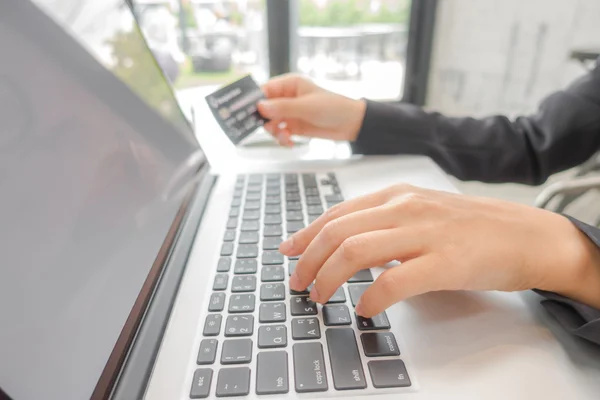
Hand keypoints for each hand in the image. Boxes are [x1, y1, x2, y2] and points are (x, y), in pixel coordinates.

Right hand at [257, 74, 365, 145]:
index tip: (249, 112)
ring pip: (270, 122)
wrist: (351, 124)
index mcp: (290, 85)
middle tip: (271, 128)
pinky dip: (281, 138)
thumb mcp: (307, 107)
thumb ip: (283, 107)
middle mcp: (287, 98)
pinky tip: (289, 141)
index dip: (255, 101)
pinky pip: (279, 132)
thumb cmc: (333, 108)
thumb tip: (261, 107)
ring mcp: (290, 112)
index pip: (265, 90)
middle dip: (266, 120)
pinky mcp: (294, 126)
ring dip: (274, 132)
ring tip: (284, 136)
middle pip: (265, 108)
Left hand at [279, 184, 599, 316]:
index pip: (337, 213)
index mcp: (397, 195)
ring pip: (356, 250)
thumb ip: (385, 224)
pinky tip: (364, 309)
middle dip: (308, 260)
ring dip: (329, 278)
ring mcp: (425, 232)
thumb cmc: (471, 227)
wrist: (526, 234)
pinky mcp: (446, 261)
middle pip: (338, 232)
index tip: (288, 252)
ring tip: (320, 298)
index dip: (306, 234)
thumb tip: (346, 247)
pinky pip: (394, 280)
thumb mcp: (421, 213)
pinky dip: (371, 298)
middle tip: (298, 283)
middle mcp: (405, 207)